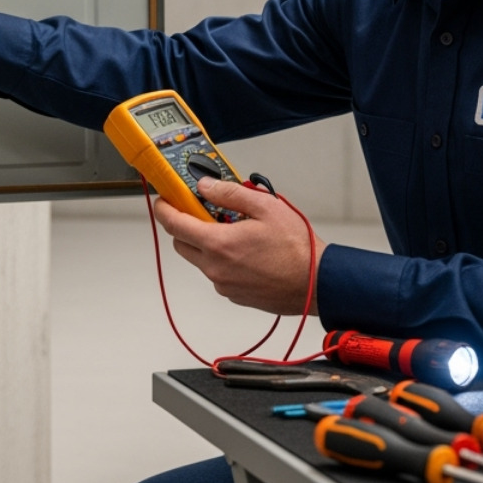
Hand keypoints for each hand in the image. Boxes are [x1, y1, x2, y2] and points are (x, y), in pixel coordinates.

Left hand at [152, 178, 324, 315]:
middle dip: (186, 225)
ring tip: (236, 231)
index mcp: (219, 244)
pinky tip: (246, 251)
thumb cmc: (297, 248)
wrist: (318, 283)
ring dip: (206, 243)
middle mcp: (216, 268)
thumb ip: (230, 193)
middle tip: (205, 211)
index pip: (174, 225)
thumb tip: (206, 186)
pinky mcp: (234, 295)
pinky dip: (222, 260)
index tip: (165, 199)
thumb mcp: (265, 207)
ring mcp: (224, 285)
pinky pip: (217, 273)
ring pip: (200, 259)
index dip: (164, 208)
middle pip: (182, 243)